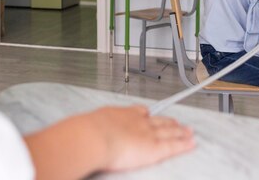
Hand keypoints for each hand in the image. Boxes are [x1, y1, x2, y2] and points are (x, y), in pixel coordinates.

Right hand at [23, 105, 194, 179]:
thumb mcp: (82, 127)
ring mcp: (146, 133)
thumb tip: (66, 140)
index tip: (148, 113)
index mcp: (117, 114)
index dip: (144, 113)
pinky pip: (174, 145)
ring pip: (168, 130)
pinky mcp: (155, 147)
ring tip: (187, 131)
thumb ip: (81, 132)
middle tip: (176, 121)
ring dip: (179, 131)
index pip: (136, 111)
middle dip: (167, 120)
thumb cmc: (83, 134)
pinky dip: (184, 143)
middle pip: (156, 119)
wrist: (91, 138)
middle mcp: (135, 120)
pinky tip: (191, 142)